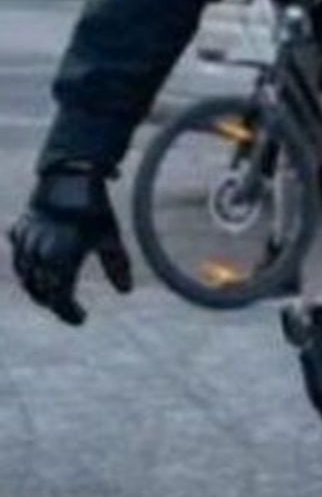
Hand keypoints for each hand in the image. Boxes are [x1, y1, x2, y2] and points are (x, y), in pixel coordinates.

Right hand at [9, 165, 131, 325]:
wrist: (70, 177)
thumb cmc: (96, 210)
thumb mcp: (111, 237)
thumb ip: (117, 265)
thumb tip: (127, 292)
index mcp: (63, 259)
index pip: (60, 298)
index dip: (69, 313)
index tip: (81, 319)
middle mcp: (40, 254)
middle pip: (41, 291)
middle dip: (55, 302)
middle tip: (69, 307)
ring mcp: (26, 242)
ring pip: (26, 276)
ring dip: (39, 288)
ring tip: (54, 294)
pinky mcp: (20, 231)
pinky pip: (19, 256)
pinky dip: (28, 268)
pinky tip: (38, 272)